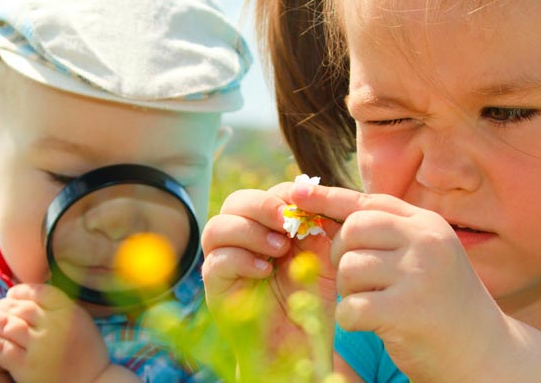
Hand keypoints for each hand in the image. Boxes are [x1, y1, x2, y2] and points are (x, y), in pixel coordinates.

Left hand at [0, 284, 115, 382]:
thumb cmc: (85, 356)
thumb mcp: (81, 323)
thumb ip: (60, 308)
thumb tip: (28, 295)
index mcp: (70, 312)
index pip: (39, 292)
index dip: (19, 292)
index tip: (8, 295)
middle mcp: (55, 326)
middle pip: (20, 308)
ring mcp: (41, 346)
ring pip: (7, 324)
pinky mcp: (27, 366)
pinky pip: (0, 348)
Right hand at [201, 182, 338, 363]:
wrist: (298, 347)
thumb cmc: (311, 303)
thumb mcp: (324, 259)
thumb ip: (321, 227)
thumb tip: (315, 193)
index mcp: (267, 229)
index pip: (266, 194)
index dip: (284, 195)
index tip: (308, 206)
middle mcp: (241, 241)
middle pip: (235, 202)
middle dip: (262, 206)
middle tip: (287, 223)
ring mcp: (225, 262)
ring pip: (217, 226)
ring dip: (249, 231)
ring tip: (279, 250)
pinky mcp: (216, 287)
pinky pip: (215, 260)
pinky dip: (241, 259)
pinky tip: (265, 271)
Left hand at [289, 183, 506, 381]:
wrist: (484, 354)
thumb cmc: (445, 306)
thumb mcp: (426, 258)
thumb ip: (389, 235)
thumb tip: (328, 212)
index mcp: (428, 225)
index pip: (369, 203)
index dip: (329, 198)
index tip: (296, 192)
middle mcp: (425, 242)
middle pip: (353, 231)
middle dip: (341, 256)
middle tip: (357, 281)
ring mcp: (418, 274)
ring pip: (349, 270)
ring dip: (350, 292)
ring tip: (375, 306)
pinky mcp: (406, 311)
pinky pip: (351, 308)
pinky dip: (352, 321)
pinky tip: (374, 326)